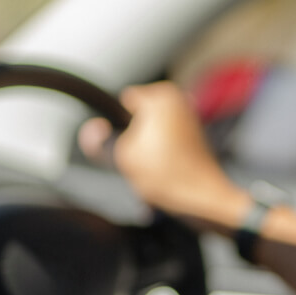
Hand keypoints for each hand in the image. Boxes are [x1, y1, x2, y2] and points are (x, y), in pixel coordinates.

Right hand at [78, 81, 249, 226]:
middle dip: (133, 137)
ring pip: (150, 131)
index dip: (116, 125)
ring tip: (153, 166)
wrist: (204, 197)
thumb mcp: (124, 157)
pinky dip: (161, 154)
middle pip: (136, 117)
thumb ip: (101, 140)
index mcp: (161, 97)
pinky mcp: (194, 134)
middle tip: (140, 159)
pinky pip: (165, 141)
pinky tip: (164, 170)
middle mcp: (178, 99)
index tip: (124, 145)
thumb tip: (91, 128)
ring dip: (146, 148)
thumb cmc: (167, 177)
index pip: (122, 103)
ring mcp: (188, 116)